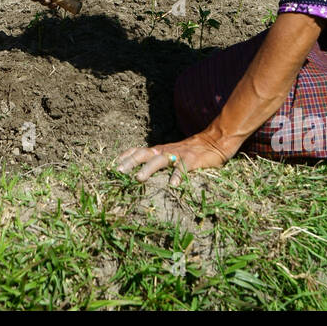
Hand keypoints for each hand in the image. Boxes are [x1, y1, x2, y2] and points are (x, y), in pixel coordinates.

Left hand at [115, 132, 232, 187]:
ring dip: (148, 169)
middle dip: (129, 162)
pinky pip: (183, 168)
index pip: (138, 150)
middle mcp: (165, 151)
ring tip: (138, 178)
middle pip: (143, 154)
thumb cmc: (190, 151)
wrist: (214, 141)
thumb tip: (142, 171)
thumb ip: (159, 159)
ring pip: (159, 160)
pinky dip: (177, 175)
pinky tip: (173, 185)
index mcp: (159, 150)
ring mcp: (178, 155)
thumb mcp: (171, 153)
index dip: (125, 156)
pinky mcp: (192, 160)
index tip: (112, 165)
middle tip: (118, 171)